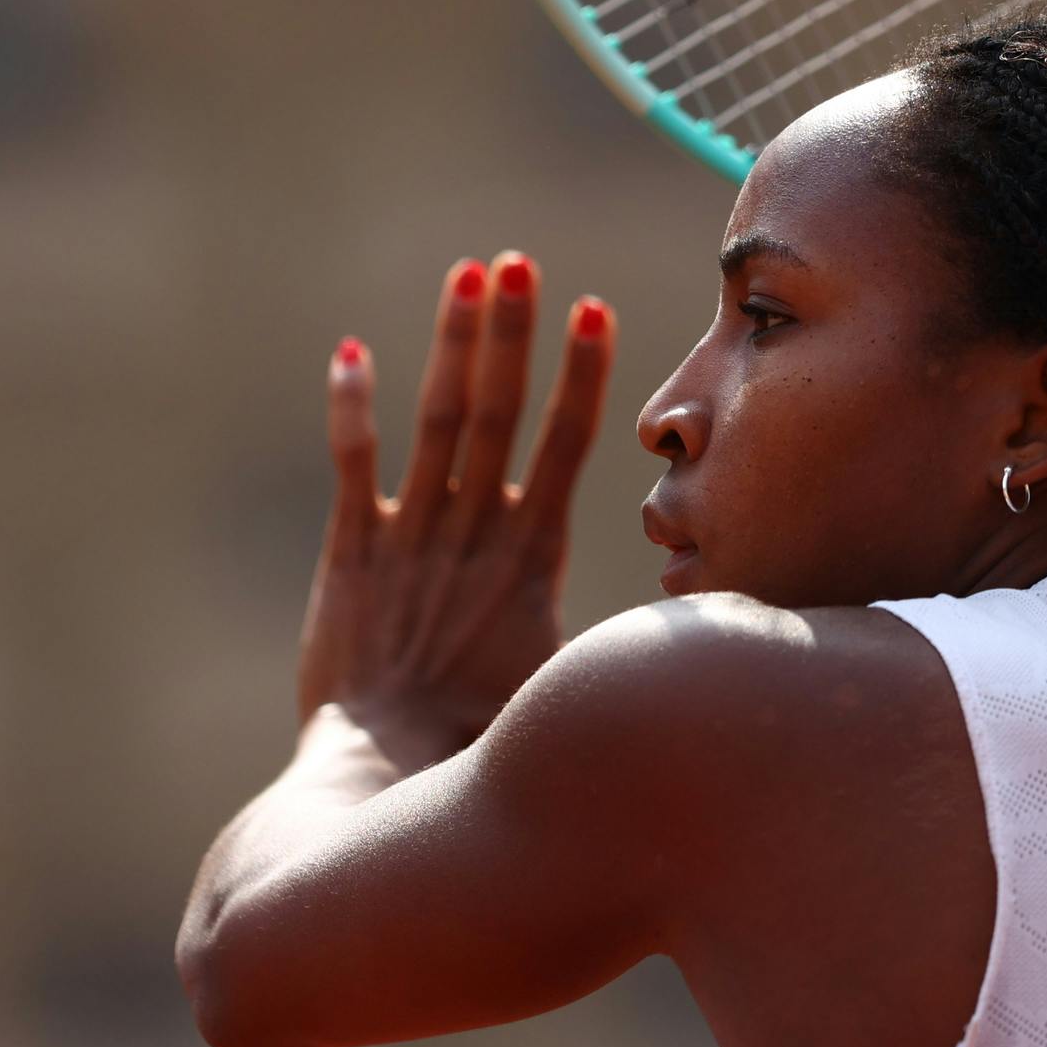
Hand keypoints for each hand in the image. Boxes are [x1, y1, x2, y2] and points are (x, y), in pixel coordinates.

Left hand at [295, 251, 617, 765]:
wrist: (385, 784)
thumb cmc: (482, 753)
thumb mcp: (566, 689)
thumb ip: (617, 648)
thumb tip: (696, 635)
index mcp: (533, 561)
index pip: (568, 446)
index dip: (581, 374)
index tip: (592, 307)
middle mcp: (475, 536)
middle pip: (500, 413)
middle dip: (513, 333)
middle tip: (520, 262)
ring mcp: (411, 540)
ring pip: (438, 421)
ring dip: (453, 344)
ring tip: (468, 275)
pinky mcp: (351, 557)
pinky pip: (353, 466)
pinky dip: (353, 408)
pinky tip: (351, 352)